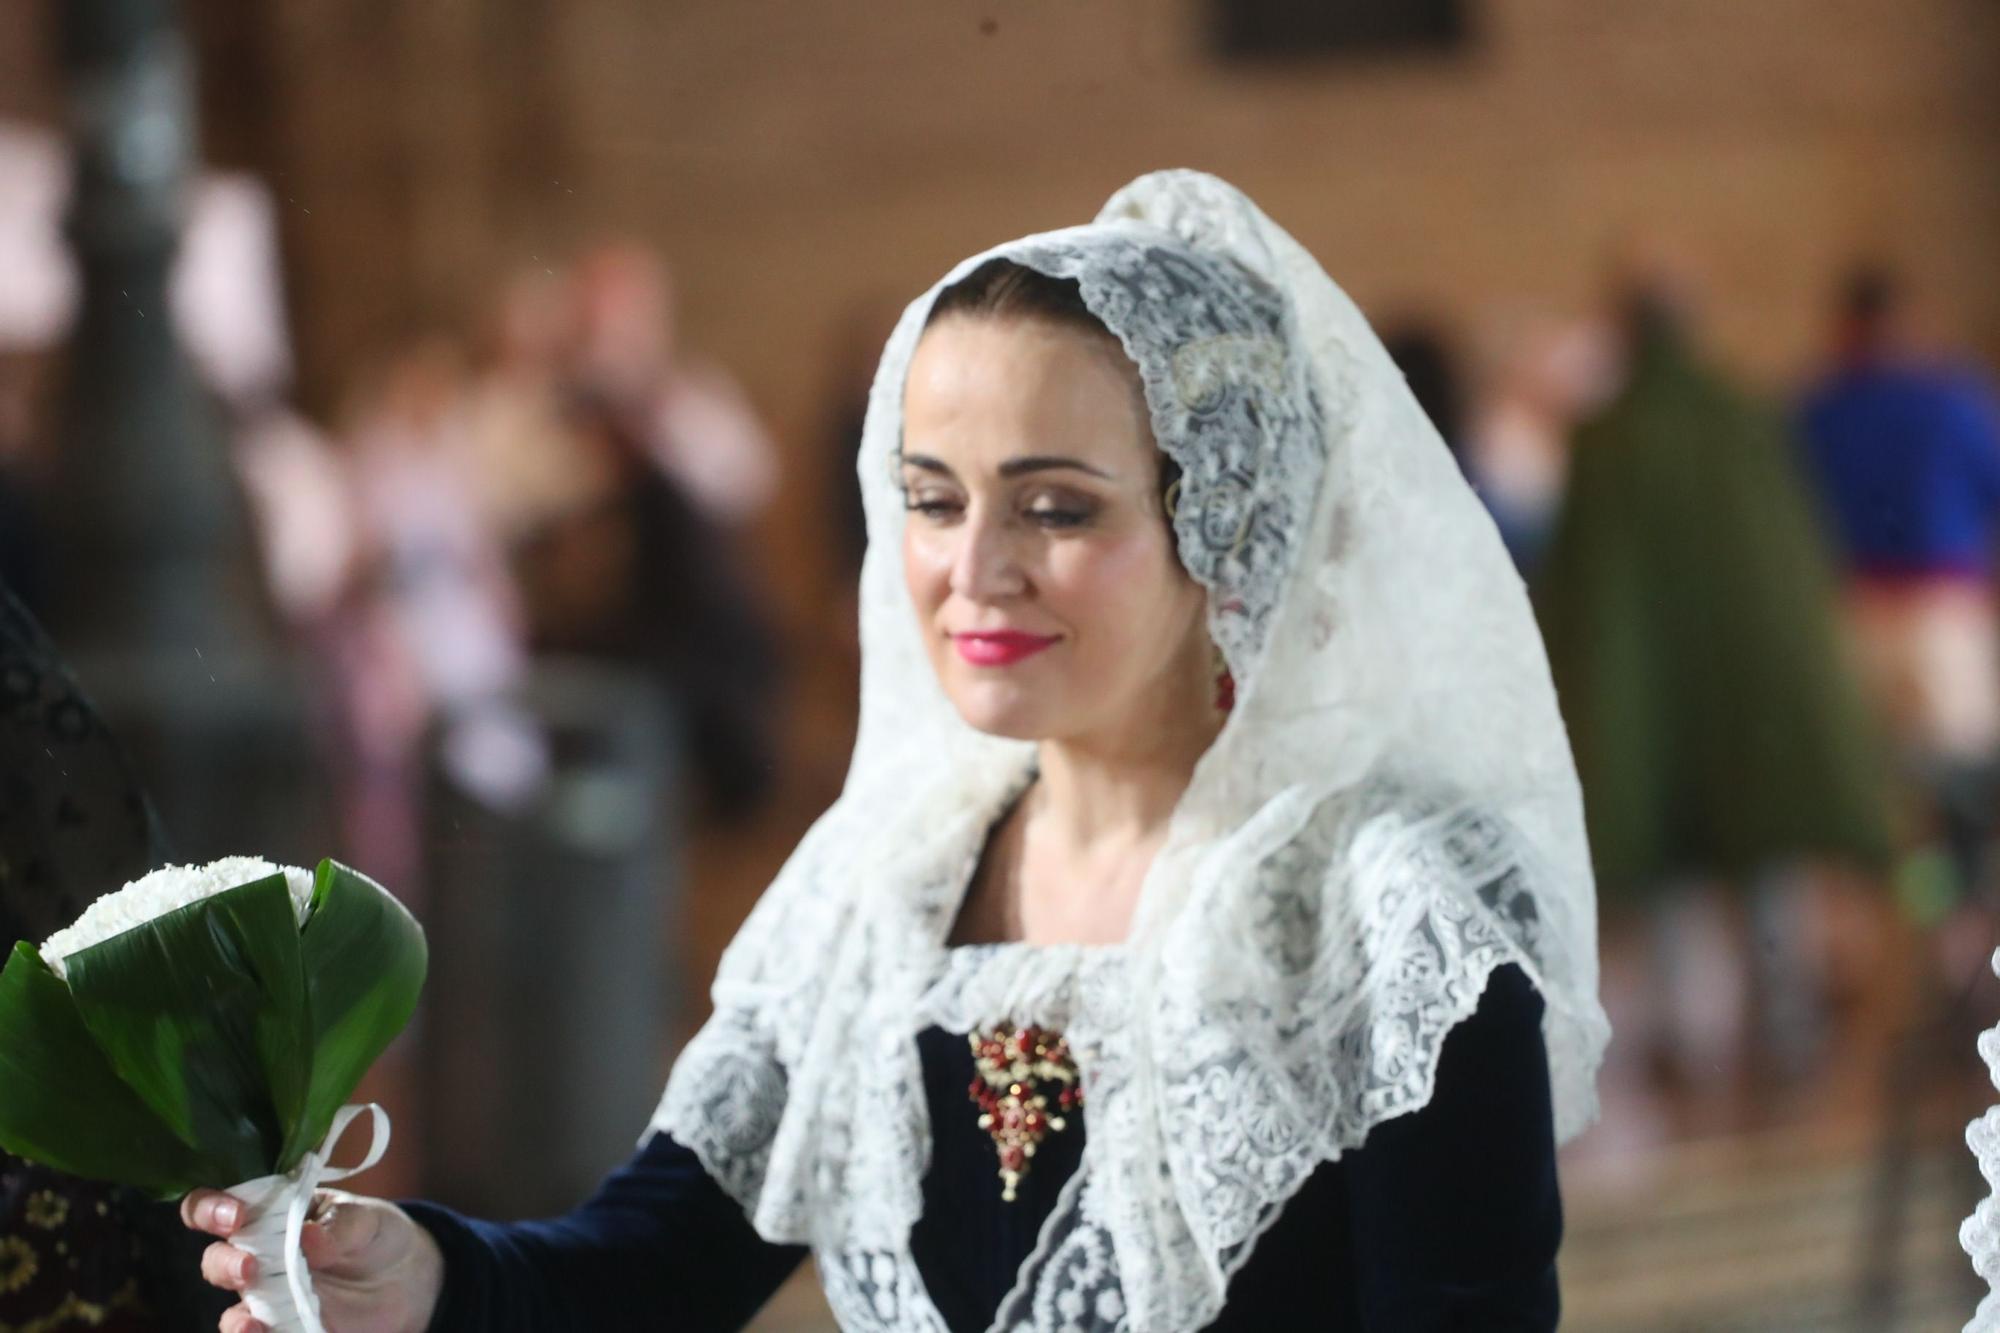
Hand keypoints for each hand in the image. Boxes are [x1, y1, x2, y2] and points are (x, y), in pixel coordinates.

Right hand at [182, 1187, 444, 1332]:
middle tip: (250, 1268)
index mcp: (271, 1216)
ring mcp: (271, 1300)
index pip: (220, 1207)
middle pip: (217, 1262)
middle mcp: (260, 1259)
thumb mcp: (368, 1220)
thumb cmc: (376, 1235)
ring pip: (234, 1314)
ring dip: (237, 1322)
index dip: (212, 1209)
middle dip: (225, 1264)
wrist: (408, 1280)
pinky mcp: (287, 1331)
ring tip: (253, 1325)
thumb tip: (307, 1236)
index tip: (236, 1215)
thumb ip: (340, 1225)